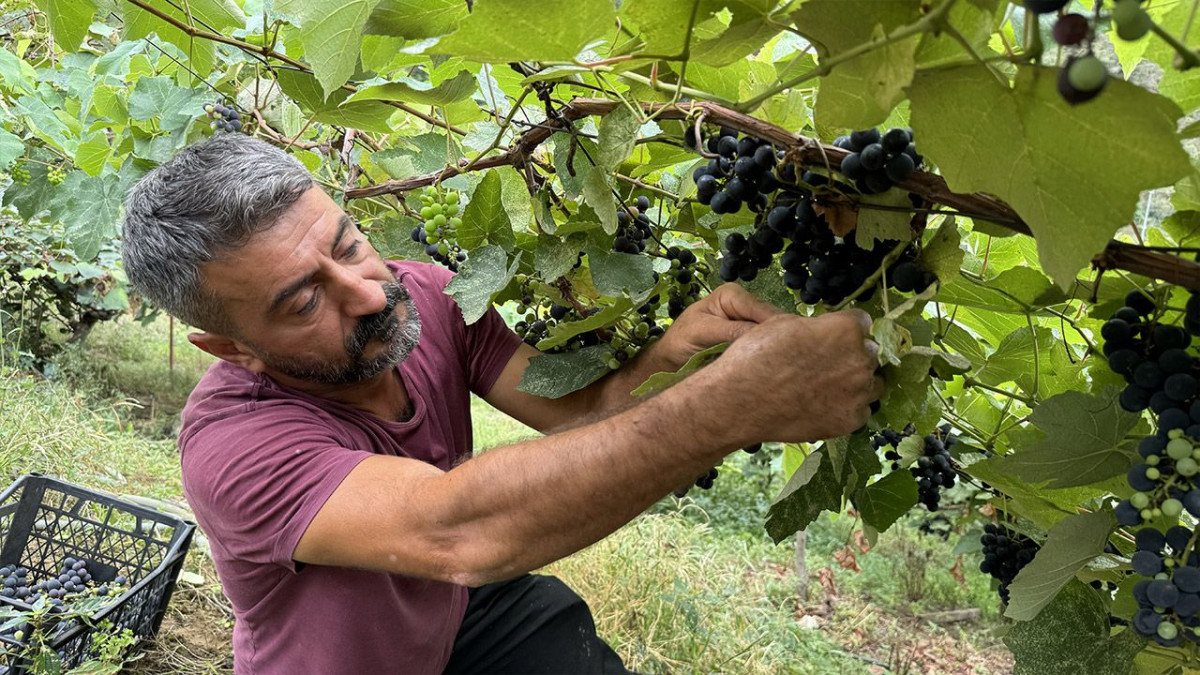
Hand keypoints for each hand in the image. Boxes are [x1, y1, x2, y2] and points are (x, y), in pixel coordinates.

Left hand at [653, 283, 780, 370]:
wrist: (670, 357)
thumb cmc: (679, 340)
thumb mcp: (703, 333)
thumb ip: (731, 331)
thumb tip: (761, 334)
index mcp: (731, 294)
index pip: (760, 309)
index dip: (774, 326)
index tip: (785, 345)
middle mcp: (743, 304)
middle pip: (770, 320)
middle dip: (775, 337)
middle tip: (784, 358)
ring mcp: (747, 321)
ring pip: (770, 333)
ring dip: (772, 347)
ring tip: (779, 363)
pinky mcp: (748, 337)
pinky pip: (763, 343)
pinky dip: (766, 352)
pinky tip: (770, 364)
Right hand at [694, 308, 883, 445]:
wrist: (740, 402)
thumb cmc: (756, 357)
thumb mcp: (784, 324)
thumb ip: (817, 327)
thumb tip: (826, 333)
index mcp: (846, 329)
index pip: (862, 322)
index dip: (845, 328)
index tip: (833, 336)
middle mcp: (860, 360)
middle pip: (869, 353)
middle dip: (851, 355)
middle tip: (825, 364)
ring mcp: (859, 393)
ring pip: (871, 383)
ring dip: (856, 382)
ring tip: (828, 387)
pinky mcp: (851, 420)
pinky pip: (861, 410)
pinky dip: (847, 407)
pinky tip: (823, 406)